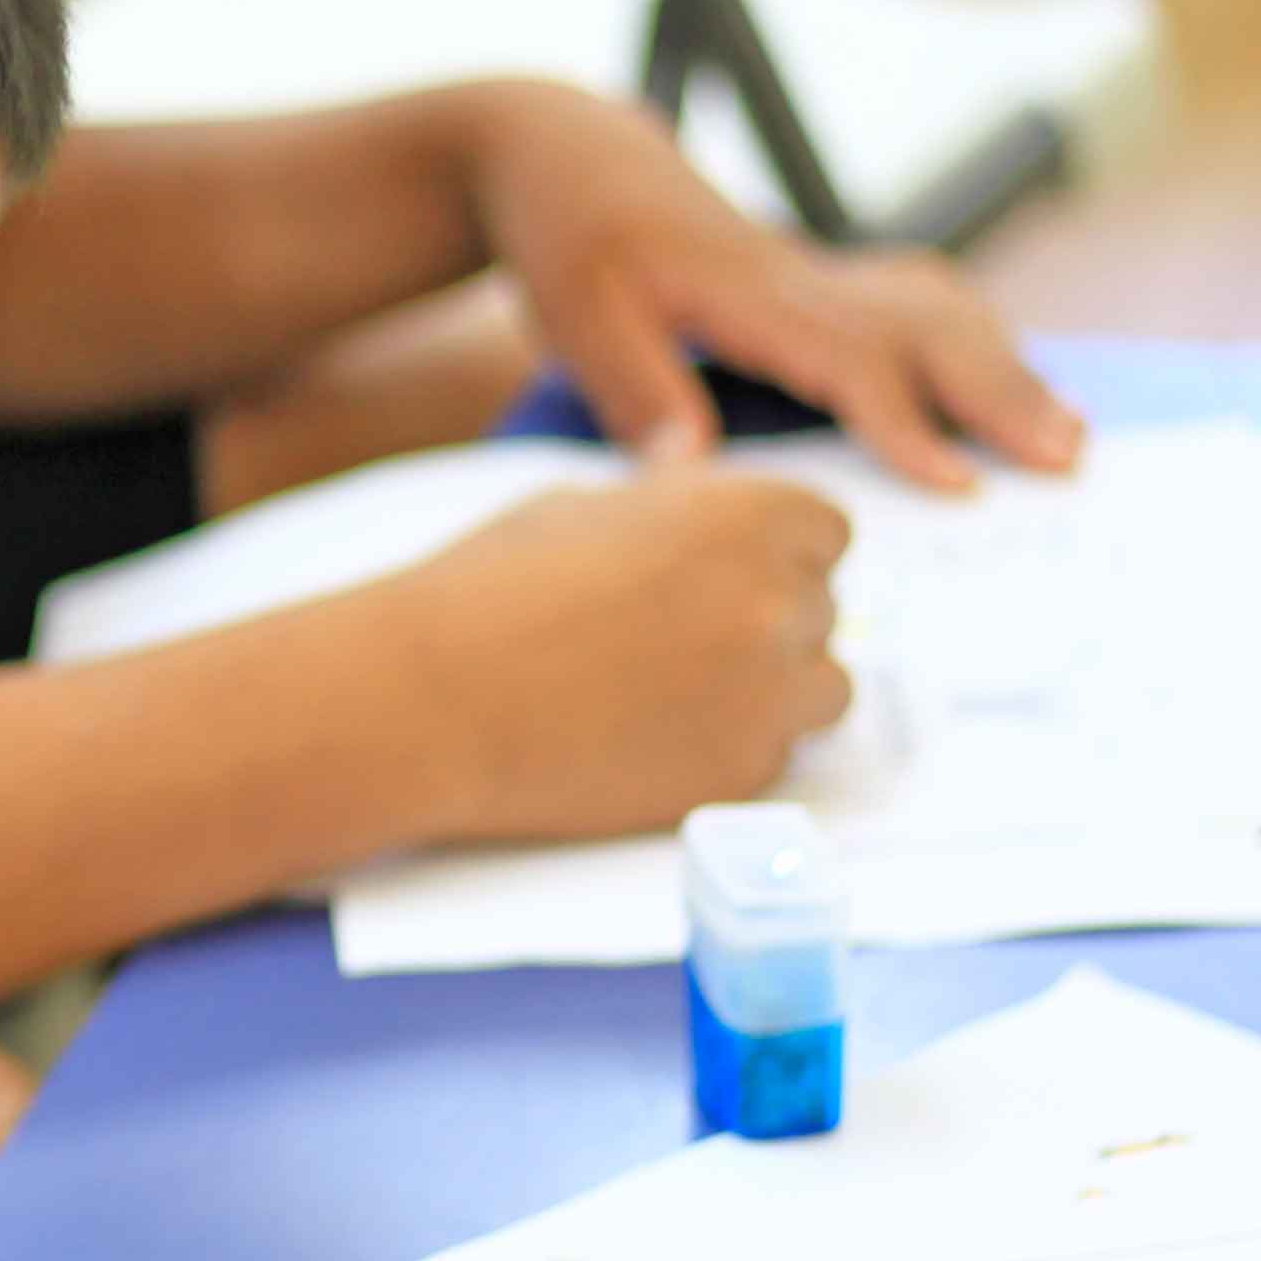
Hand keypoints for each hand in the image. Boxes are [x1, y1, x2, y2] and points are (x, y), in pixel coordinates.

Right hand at [374, 462, 852, 848]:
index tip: (733, 573)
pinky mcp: (738, 775)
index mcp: (746, 515)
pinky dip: (730, 750)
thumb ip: (669, 504)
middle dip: (767, 621)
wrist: (433, 699)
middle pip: (824, 613)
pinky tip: (650, 736)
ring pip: (823, 693)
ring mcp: (766, 697)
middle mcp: (776, 602)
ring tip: (682, 692)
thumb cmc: (487, 591)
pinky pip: (773, 758)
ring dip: (773, 691)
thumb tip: (697, 484)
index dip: (778, 553)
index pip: (828, 533)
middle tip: (681, 639)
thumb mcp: (580, 506)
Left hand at [456, 82, 1082, 491]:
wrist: (573, 151)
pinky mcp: (821, 274)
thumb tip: (689, 472)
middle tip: (1069, 459)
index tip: (959, 483)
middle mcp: (802, 274)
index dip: (905, 422)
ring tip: (1071, 432)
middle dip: (1002, 393)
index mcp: (748, 289)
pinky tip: (1012, 378)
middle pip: (926, 326)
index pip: (848, 357)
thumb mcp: (578, 318)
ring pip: (939, 308)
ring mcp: (819, 269)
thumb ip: (635, 391)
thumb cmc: (571, 240)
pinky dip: (979, 338)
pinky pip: (920, 298)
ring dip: (1008, 367)